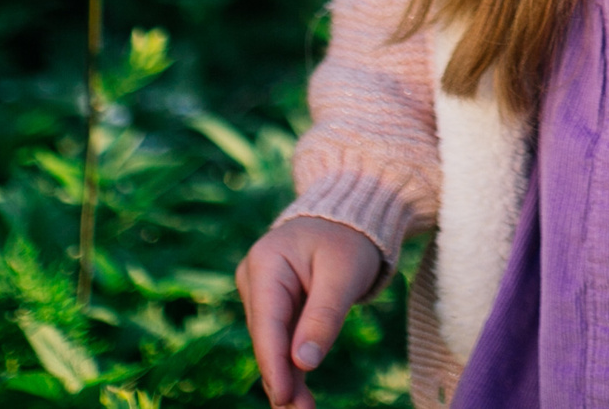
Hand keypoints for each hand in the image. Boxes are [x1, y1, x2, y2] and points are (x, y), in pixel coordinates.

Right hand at [236, 215, 384, 408]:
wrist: (352, 217)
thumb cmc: (349, 238)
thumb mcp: (344, 274)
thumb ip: (324, 316)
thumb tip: (303, 364)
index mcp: (266, 263)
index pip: (267, 323)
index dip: (274, 364)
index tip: (283, 397)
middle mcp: (256, 279)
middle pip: (268, 338)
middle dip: (282, 377)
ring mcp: (263, 293)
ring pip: (274, 344)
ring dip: (287, 377)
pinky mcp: (276, 305)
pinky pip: (283, 339)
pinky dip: (292, 365)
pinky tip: (299, 396)